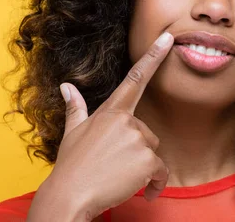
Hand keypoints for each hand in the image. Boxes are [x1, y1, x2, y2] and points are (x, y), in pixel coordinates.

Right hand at [37, 32, 173, 219]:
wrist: (70, 195)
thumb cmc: (72, 166)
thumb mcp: (72, 133)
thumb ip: (76, 108)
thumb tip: (67, 86)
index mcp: (109, 111)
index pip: (135, 78)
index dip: (153, 56)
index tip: (168, 39)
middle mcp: (125, 120)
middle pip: (146, 132)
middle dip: (136, 150)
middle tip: (114, 166)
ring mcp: (136, 138)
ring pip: (152, 151)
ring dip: (143, 167)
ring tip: (119, 178)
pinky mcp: (146, 159)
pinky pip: (160, 171)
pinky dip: (154, 184)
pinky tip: (143, 192)